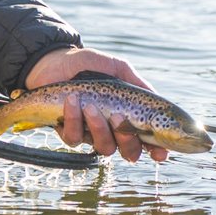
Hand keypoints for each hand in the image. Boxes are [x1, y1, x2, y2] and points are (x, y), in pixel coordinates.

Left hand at [24, 45, 163, 163]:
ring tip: (91, 106)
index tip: (160, 153)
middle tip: (119, 117)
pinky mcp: (68, 132)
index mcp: (128, 117)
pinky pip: (75, 138)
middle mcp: (112, 130)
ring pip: (104, 147)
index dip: (156, 150)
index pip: (147, 140)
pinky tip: (72, 101)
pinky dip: (74, 119)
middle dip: (127, 139)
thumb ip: (137, 83)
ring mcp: (91, 134)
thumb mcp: (118, 69)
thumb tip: (154, 98)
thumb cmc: (88, 65)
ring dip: (99, 128)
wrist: (55, 61)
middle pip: (129, 152)